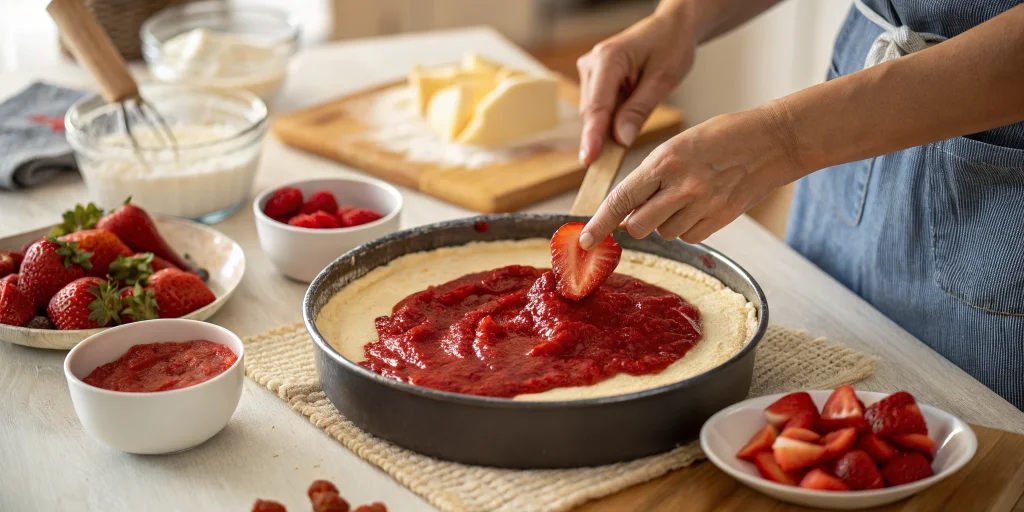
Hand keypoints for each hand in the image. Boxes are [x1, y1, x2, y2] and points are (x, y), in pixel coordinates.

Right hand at [577, 9, 695, 163]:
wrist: (671, 27)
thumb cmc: (671, 46)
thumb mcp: (663, 79)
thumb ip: (639, 110)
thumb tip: (620, 140)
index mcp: (609, 59)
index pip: (597, 107)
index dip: (593, 136)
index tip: (589, 159)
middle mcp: (592, 63)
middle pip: (592, 112)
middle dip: (604, 134)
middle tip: (622, 155)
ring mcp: (589, 70)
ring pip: (594, 112)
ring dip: (611, 124)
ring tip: (640, 108)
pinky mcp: (593, 78)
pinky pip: (599, 106)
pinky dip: (612, 116)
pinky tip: (630, 108)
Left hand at [578, 105, 802, 248]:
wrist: (772, 141)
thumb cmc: (723, 137)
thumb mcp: (679, 145)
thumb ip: (652, 175)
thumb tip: (627, 209)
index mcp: (664, 161)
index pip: (621, 199)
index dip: (599, 223)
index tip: (585, 241)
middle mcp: (681, 186)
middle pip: (638, 226)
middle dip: (635, 223)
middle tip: (650, 208)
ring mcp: (702, 204)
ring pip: (663, 234)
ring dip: (665, 223)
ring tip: (686, 197)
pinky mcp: (720, 219)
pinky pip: (689, 237)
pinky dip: (688, 228)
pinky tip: (702, 206)